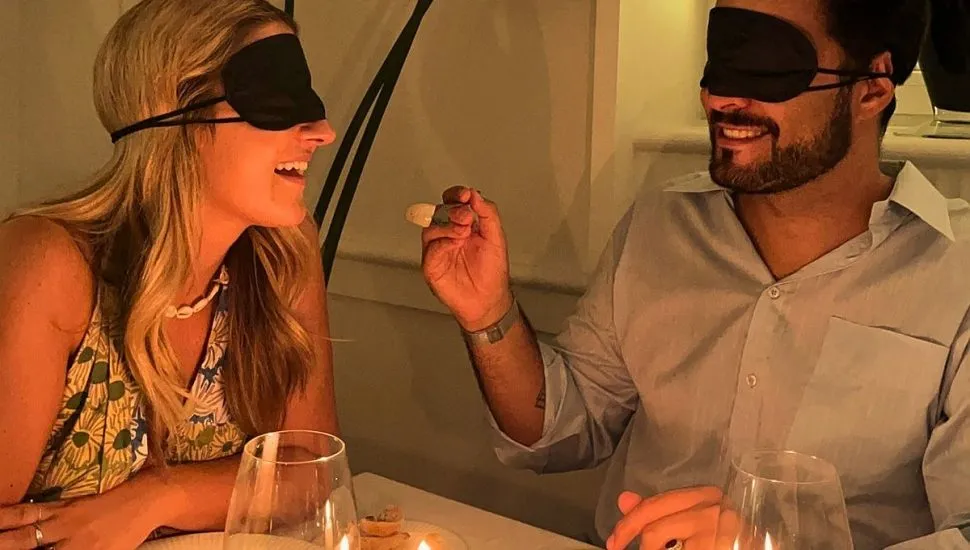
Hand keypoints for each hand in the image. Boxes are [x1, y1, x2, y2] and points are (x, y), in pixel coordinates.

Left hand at [0, 482, 160, 549]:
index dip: (2, 519)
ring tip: (8, 548)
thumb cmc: (113, 502)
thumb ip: (53, 515)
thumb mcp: (79, 505)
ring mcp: (81, 543)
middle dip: (4, 543)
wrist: (148, 500)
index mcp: (61, 510)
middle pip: (25, 539)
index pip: (22, 516)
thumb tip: (24, 523)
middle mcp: (66, 526)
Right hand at [421, 186, 512, 330]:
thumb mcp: (496, 236)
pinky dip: (443, 242)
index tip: (466, 194)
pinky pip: (431, 247)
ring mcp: (439, 248)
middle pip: (440, 211)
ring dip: (448, 225)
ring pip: (432, 227)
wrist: (488, 299)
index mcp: (463, 225)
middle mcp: (448, 234)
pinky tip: (456, 243)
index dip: (457, 194)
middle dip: (453, 210)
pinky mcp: (432, 264)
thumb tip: (475, 195)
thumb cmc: (492, 271)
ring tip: (464, 232)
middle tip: (466, 216)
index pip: (454, 202)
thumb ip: (488, 213)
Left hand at [607, 487, 739, 549]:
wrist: (765, 543)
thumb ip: (661, 511)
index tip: (614, 542)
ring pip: (659, 542)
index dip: (628, 525)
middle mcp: (713, 509)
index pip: (654, 505)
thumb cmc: (730, 538)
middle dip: (632, 542)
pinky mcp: (717, 546)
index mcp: (706, 496)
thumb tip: (625, 499)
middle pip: (653, 527)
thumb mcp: (696, 520)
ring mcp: (718, 532)